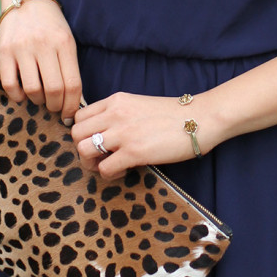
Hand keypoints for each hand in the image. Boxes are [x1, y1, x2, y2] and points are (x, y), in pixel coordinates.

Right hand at [0, 0, 81, 120]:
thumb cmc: (50, 25)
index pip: (73, 84)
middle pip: (55, 90)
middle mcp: (45, 45)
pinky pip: (10, 84)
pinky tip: (23, 94)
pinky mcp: (4, 50)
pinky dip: (18, 96)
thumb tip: (71, 102)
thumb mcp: (66, 40)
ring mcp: (23, 48)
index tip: (69, 115)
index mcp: (65, 44)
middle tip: (54, 107)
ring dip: (38, 101)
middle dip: (56, 106)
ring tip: (40, 98)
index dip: (72, 106)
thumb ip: (68, 67)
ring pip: (33, 90)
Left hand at [70, 92, 215, 177]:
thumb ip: (120, 116)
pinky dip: (110, 175)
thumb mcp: (139, 105)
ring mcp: (123, 133)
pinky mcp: (133, 152)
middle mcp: (114, 114)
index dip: (84, 133)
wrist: (200, 119)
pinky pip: (104, 168)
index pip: (80, 116)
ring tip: (108, 165)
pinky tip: (124, 172)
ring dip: (92, 163)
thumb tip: (107, 137)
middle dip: (83, 149)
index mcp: (115, 101)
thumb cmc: (174, 115)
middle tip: (100, 157)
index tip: (97, 142)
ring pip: (83, 150)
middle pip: (76, 134)